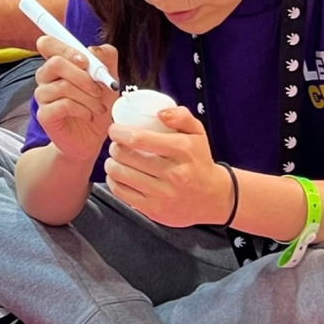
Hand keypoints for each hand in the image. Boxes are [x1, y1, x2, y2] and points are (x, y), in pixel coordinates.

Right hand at [32, 34, 118, 164]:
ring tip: (100, 108)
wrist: (91, 140)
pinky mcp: (44, 115)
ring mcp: (42, 97)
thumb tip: (95, 49)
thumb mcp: (108, 80)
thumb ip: (105, 60)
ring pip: (63, 86)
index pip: (47, 44)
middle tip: (99, 89)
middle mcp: (45, 78)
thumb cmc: (96, 106)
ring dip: (88, 97)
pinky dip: (83, 109)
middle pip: (55, 63)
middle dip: (83, 76)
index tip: (86, 62)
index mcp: (58, 64)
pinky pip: (63, 105)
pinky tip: (89, 115)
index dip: (66, 48)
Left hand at [105, 106, 232, 226]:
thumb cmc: (199, 162)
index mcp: (183, 150)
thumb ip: (181, 117)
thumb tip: (159, 113)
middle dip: (114, 147)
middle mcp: (173, 173)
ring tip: (115, 159)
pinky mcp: (154, 210)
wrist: (212, 198)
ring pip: (120, 174)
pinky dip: (113, 181)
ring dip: (111, 163)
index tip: (114, 129)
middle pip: (125, 156)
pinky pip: (122, 193)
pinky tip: (117, 176)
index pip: (140, 139)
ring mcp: (163, 194)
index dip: (119, 132)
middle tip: (116, 145)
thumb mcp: (198, 134)